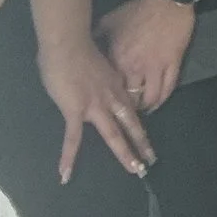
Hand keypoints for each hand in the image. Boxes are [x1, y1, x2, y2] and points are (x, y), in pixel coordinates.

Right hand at [37, 36, 153, 178]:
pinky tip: (66, 173)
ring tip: (134, 170)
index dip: (138, 122)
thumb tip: (96, 78)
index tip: (144, 135)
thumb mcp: (100, 61)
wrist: (69, 43)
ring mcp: (95, 106)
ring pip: (114, 134)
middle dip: (142, 143)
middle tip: (151, 161)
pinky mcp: (76, 111)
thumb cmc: (80, 48)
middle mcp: (112, 97)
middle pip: (131, 124)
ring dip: (125, 153)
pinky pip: (72, 138)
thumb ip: (100, 74)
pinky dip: (69, 157)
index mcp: (116, 85)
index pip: (130, 108)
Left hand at [98, 0, 195, 113]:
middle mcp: (136, 69)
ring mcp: (156, 67)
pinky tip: (158, 103)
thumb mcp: (110, 20)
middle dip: (127, 108)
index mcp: (118, 60)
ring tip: (142, 110)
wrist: (166, 0)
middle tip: (124, 113)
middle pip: (130, 97)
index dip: (108, 98)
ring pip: (150, 97)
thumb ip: (98, 34)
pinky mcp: (173, 63)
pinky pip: (168, 87)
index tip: (106, 103)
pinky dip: (163, 98)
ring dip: (146, 106)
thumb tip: (88, 42)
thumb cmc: (137, 10)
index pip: (111, 87)